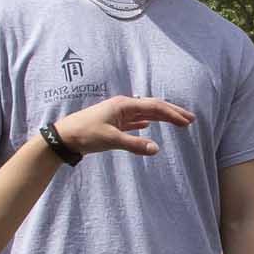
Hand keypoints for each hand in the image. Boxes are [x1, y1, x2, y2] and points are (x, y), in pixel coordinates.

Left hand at [50, 93, 195, 158]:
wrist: (64, 136)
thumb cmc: (85, 134)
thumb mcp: (111, 140)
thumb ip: (134, 144)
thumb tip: (157, 149)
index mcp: (124, 105)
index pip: (154, 107)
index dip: (172, 114)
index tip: (187, 122)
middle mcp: (123, 106)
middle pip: (153, 107)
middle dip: (172, 112)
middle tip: (190, 119)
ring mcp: (118, 114)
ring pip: (145, 113)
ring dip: (161, 117)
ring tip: (176, 122)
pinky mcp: (113, 122)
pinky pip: (134, 120)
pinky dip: (145, 122)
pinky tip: (149, 125)